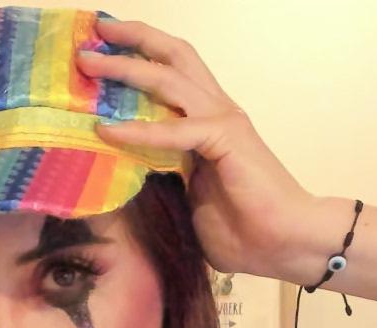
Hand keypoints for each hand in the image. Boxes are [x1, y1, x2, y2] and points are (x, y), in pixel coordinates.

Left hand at [78, 20, 322, 284]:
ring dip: (126, 68)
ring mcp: (222, 120)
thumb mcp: (190, 194)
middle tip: (92, 35)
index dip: (138, 56)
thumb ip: (165, 174)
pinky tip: (107, 130)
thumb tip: (127, 175)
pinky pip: (174, 129)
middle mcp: (215, 110)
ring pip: (168, 78)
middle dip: (131, 40)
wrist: (286, 243)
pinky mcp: (225, 140)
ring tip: (89, 64)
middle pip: (172, 57)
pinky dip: (138, 129)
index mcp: (208, 119)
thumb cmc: (244, 229)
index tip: (102, 49)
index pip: (171, 72)